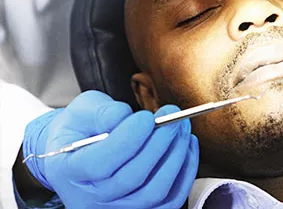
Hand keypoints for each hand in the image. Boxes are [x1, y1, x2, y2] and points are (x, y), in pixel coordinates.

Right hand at [23, 91, 198, 207]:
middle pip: (132, 178)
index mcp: (68, 171)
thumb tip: (124, 116)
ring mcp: (117, 207)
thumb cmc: (81, 129)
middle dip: (158, 143)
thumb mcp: (82, 111)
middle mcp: (91, 197)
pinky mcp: (141, 208)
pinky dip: (185, 171)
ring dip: (176, 156)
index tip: (146, 117)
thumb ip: (101, 112)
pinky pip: (171, 198)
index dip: (127, 139)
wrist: (80, 152)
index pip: (100, 164)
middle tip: (172, 116)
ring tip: (181, 127)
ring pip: (155, 191)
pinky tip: (186, 145)